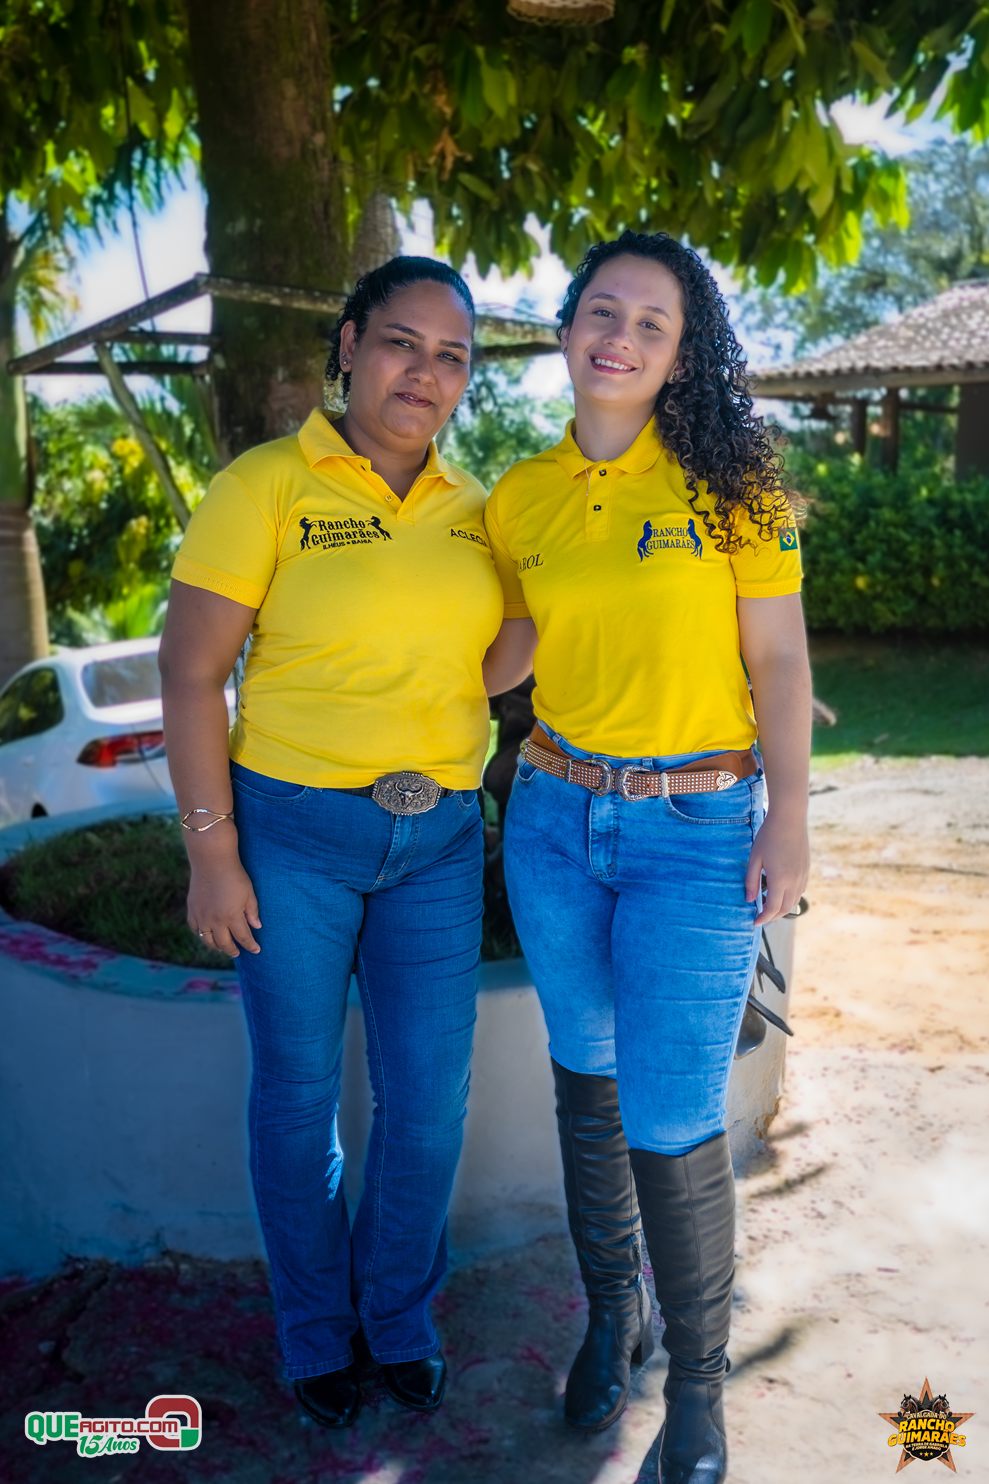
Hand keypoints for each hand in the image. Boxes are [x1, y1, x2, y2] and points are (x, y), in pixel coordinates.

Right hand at [188, 854, 261, 956]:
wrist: (212, 861)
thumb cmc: (234, 875)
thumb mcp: (249, 893)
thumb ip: (252, 912)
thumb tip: (257, 927)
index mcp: (232, 916)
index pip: (243, 938)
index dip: (251, 946)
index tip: (257, 950)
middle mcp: (215, 920)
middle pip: (224, 944)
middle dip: (233, 950)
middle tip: (238, 953)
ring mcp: (201, 916)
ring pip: (208, 940)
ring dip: (216, 946)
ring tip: (223, 947)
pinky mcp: (192, 910)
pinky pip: (195, 929)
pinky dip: (201, 935)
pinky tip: (207, 935)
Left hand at [745, 809, 808, 925]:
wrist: (790, 819)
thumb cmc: (768, 836)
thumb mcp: (754, 858)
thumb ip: (751, 881)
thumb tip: (749, 900)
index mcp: (780, 880)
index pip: (772, 908)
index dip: (763, 918)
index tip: (754, 922)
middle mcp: (794, 881)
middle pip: (785, 909)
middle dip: (773, 917)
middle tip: (761, 918)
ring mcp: (802, 876)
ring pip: (794, 901)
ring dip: (782, 908)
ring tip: (769, 908)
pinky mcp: (806, 870)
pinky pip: (800, 891)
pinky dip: (790, 898)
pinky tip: (780, 893)